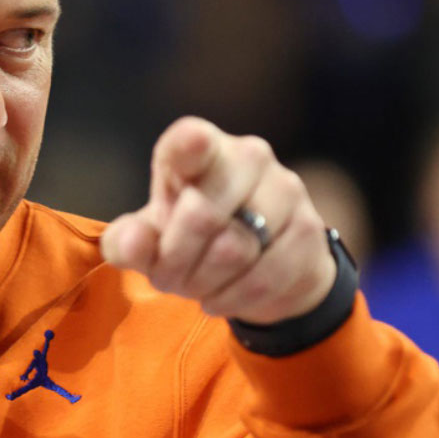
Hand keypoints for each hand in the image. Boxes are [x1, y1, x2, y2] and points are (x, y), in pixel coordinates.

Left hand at [101, 117, 335, 324]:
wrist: (262, 267)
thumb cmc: (191, 239)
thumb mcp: (152, 241)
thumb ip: (129, 242)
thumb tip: (133, 242)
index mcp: (200, 148)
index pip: (192, 139)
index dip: (191, 145)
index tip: (194, 144)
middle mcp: (247, 156)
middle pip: (202, 215)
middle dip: (176, 260)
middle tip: (169, 277)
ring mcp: (284, 188)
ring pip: (235, 250)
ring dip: (206, 283)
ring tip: (199, 285)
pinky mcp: (309, 227)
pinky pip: (264, 276)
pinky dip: (236, 298)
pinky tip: (225, 295)